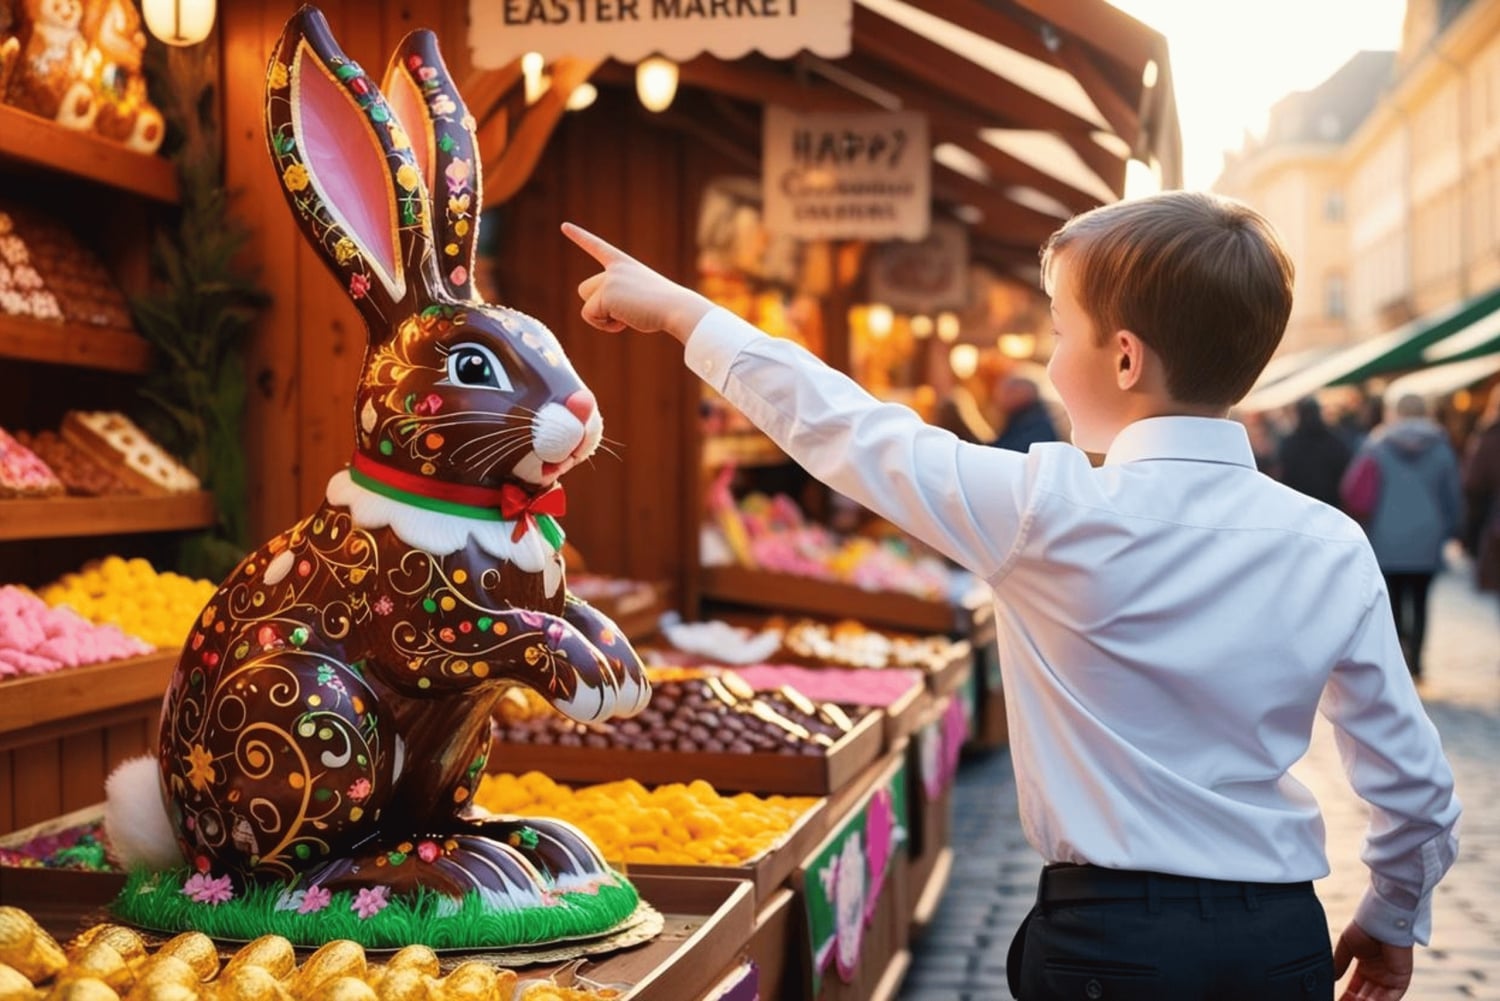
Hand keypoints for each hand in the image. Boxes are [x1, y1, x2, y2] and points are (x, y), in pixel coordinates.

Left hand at [561, 223, 713, 342]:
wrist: (676, 308)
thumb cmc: (665, 307)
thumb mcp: (641, 296)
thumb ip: (620, 297)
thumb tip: (604, 312)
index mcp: (624, 264)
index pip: (597, 247)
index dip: (580, 237)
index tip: (564, 226)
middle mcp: (613, 269)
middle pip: (584, 290)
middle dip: (597, 306)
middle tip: (623, 313)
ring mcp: (609, 280)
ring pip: (586, 305)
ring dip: (601, 317)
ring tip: (626, 316)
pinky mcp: (605, 295)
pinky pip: (590, 316)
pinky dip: (605, 325)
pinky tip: (625, 321)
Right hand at [1333, 921, 1412, 999]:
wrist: (1380, 920)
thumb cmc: (1365, 927)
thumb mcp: (1347, 946)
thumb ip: (1340, 962)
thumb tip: (1331, 977)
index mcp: (1366, 967)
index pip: (1355, 989)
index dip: (1346, 997)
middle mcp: (1378, 975)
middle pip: (1365, 997)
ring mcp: (1390, 978)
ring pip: (1377, 999)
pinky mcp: (1400, 980)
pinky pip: (1391, 997)